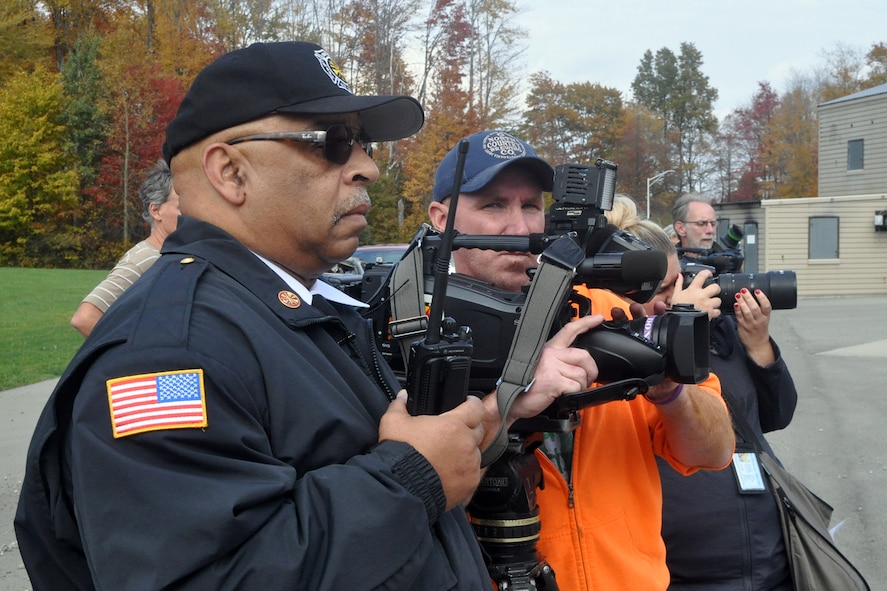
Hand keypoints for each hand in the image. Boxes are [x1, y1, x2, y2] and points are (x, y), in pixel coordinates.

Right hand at [379, 391, 484, 509]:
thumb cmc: (400, 456)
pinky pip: (472, 474)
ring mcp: (470, 465)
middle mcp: (466, 444)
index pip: (476, 407)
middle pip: (477, 430)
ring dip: (465, 452)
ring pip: (475, 453)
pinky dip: (463, 472)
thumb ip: (399, 406)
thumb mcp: (392, 423)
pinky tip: (448, 473)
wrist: (401, 488)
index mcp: (453, 425)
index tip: (468, 405)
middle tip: (451, 434)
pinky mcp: (470, 484)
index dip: (472, 404)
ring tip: (446, 457)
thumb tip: (403, 397)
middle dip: (468, 429)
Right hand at [505, 313, 602, 421]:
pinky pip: (576, 386)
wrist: (512, 400)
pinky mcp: (554, 380)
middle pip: (584, 356)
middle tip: (586, 380)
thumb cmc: (527, 386)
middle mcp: (550, 354)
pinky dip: (574, 394)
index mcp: (549, 349)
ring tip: (568, 390)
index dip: (586, 322)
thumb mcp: (543, 366)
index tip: (598, 318)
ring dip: (580, 386)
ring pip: (581, 374)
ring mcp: (552, 366)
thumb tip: (580, 364)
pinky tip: (563, 395)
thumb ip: (559, 360)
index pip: (569, 330)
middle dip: (591, 370)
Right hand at [672, 271, 721, 318]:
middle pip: (715, 287)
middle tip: (712, 292)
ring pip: (718, 300)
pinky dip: (715, 312)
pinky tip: (710, 313)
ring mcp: (707, 304)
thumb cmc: (677, 309)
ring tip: (710, 305)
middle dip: (715, 289)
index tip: (709, 274)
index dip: (707, 273)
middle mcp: (702, 295)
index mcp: (693, 289)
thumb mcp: (675, 295)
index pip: (702, 276)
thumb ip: (678, 284)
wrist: (680, 322)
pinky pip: (718, 311)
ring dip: (715, 302)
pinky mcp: (710, 313)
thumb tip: (679, 276)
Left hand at [735, 288, 774, 364]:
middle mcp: (759, 320)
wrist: (757, 344)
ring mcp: (750, 324)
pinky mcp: (742, 326)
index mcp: (766, 317)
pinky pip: (739, 317)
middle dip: (749, 298)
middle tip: (744, 290)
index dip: (762, 298)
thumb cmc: (759, 329)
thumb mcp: (764, 318)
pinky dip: (737, 310)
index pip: (767, 306)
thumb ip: (759, 308)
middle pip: (755, 308)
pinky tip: (735, 304)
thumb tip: (751, 295)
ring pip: (747, 312)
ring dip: (742, 302)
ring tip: (738, 295)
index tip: (757, 291)